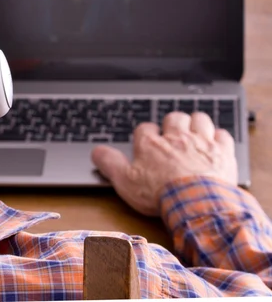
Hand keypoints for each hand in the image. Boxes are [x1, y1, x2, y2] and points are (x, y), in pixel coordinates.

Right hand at [91, 112, 237, 215]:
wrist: (195, 201)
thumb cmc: (160, 193)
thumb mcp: (124, 182)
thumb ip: (109, 164)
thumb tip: (96, 152)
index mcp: (151, 144)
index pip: (145, 129)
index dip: (146, 135)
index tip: (146, 143)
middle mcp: (176, 137)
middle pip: (174, 118)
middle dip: (173, 123)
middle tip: (172, 134)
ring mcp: (201, 142)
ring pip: (199, 119)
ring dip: (196, 123)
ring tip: (194, 132)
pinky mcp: (222, 152)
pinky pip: (223, 134)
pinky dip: (219, 137)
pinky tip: (215, 144)